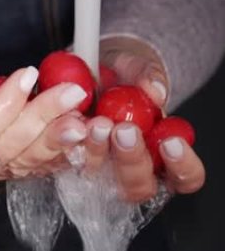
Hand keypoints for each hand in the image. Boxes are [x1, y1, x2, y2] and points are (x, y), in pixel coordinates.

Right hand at [0, 46, 88, 181]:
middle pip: (0, 149)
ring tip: (80, 117)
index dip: (5, 106)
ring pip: (19, 163)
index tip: (29, 73)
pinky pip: (28, 168)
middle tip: (71, 93)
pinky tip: (78, 139)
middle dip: (40, 120)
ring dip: (54, 140)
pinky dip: (55, 154)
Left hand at [82, 36, 205, 201]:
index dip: (182, 166)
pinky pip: (66, 160)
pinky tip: (70, 122)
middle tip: (124, 131)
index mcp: (164, 154)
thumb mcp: (141, 66)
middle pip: (138, 185)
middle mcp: (133, 168)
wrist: (92, 65)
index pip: (185, 177)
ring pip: (101, 177)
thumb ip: (148, 77)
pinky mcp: (69, 156)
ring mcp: (99, 167)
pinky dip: (68, 143)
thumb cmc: (126, 74)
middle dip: (131, 158)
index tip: (171, 142)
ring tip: (96, 124)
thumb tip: (154, 91)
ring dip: (98, 152)